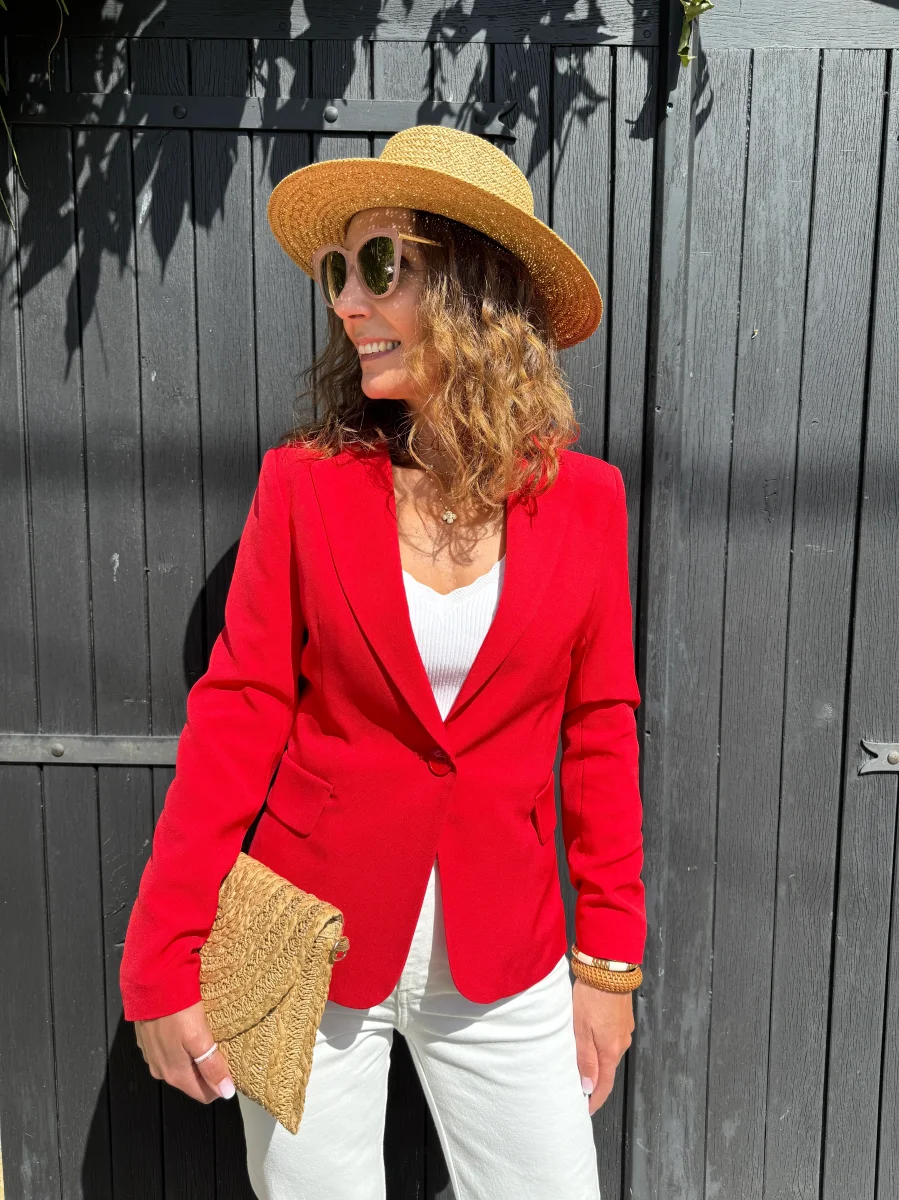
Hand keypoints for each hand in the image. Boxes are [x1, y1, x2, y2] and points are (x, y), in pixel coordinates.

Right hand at [134, 1001, 235, 1103]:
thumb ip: (212, 1067)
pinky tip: (189, 1028)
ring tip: (208, 1036)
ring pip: (181, 1065)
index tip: (232, 1066)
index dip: (220, 1084)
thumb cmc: (176, 1009)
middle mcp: (160, 1070)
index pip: (203, 1094)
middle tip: (223, 1047)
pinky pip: (170, 1051)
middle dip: (208, 1069)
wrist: (149, 982)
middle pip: (192, 1080)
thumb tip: (226, 1092)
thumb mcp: (199, 1038)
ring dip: (195, 1056)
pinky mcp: (149, 1040)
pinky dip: (182, 1044)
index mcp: (174, 1074)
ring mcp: (152, 1055)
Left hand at [572, 980, 633, 1114]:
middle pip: (607, 1070)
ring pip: (609, 1053)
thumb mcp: (581, 1029)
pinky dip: (601, 1047)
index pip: (604, 1084)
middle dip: (595, 1083)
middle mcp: (621, 1043)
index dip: (595, 1100)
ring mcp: (624, 1030)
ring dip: (597, 1063)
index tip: (585, 1111)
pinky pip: (612, 1039)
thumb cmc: (591, 997)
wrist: (609, 968)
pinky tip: (590, 1042)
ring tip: (582, 1068)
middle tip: (579, 1091)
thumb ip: (585, 1059)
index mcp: (610, 1050)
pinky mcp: (623, 1018)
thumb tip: (589, 1088)